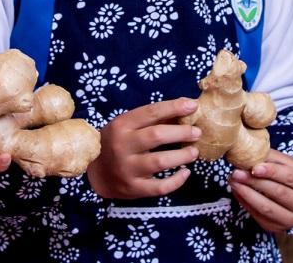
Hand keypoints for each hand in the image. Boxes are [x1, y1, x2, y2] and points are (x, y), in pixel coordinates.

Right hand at [86, 98, 200, 199]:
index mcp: (122, 125)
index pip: (151, 112)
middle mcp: (122, 146)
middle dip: (181, 132)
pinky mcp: (133, 188)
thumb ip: (153, 118)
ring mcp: (127, 168)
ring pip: (160, 161)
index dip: (174, 107)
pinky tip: (185, 173)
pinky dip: (176, 181)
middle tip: (197, 133)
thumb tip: (185, 107)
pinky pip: (159, 187)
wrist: (95, 172)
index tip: (193, 105)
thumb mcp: (128, 125)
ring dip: (182, 156)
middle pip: (157, 136)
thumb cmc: (117, 142)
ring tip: (194, 152)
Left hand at [229, 150, 292, 232]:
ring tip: (233, 181)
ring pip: (267, 207)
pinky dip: (246, 202)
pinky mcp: (278, 228)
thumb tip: (251, 153)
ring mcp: (292, 221)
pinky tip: (237, 191)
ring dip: (247, 193)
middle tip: (237, 172)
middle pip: (278, 193)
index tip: (254, 167)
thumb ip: (273, 158)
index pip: (291, 178)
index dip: (272, 172)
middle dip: (255, 182)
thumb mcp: (291, 163)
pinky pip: (259, 216)